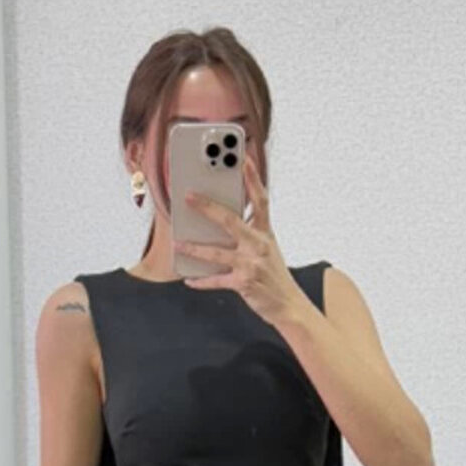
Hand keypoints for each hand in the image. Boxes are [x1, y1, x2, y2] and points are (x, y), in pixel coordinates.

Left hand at [173, 154, 302, 321]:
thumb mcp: (267, 248)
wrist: (288, 305)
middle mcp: (259, 245)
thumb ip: (249, 233)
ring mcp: (251, 264)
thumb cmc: (274, 274)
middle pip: (230, 220)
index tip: (243, 160)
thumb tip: (220, 221)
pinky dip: (201, 281)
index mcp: (266, 233)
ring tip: (177, 243)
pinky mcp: (244, 283)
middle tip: (188, 196)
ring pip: (216, 253)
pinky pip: (216, 280)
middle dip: (207, 207)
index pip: (260, 200)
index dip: (252, 179)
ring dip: (194, 248)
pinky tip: (189, 279)